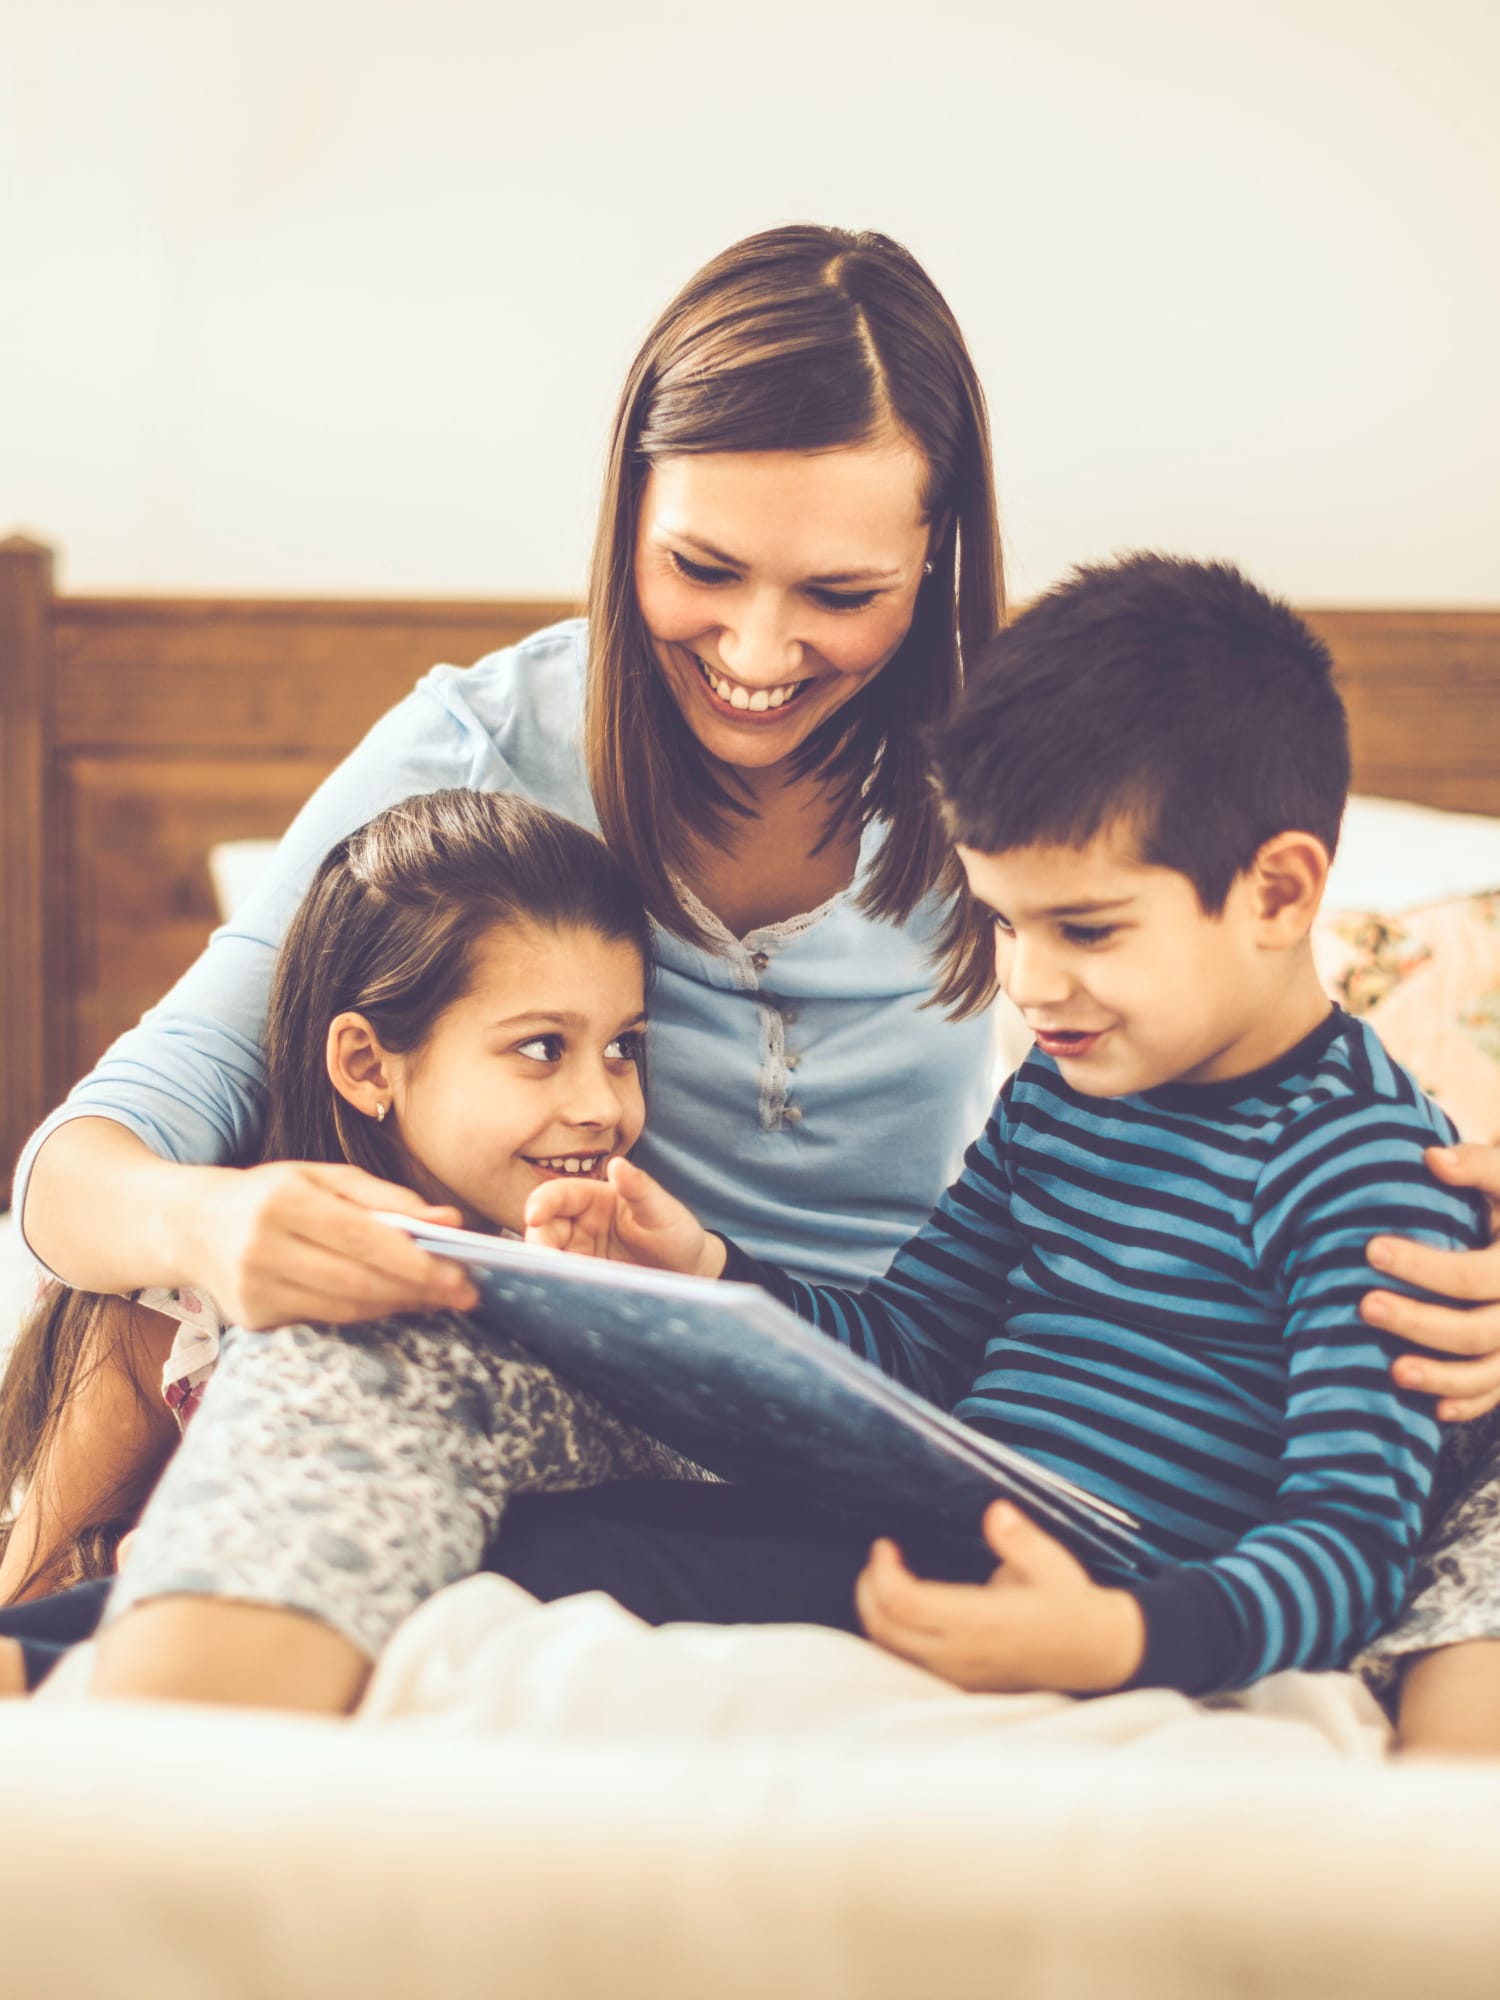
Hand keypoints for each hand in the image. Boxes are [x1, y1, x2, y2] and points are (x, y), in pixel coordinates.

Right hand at [184, 1161, 478, 1329]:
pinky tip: (395, 1305)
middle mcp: (263, 1247)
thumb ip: (389, 1198)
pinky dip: (366, 1314)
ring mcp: (254, 1288)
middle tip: (465, 1294)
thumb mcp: (324, 1177)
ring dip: (399, 1306)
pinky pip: (325, 1320)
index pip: (364, 1238)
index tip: (462, 1275)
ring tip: (438, 1299)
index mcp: (284, 1201)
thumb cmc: (269, 1194)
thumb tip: (450, 1221)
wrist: (189, 1225)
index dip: (416, 1262)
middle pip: (358, 1281)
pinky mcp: (252, 1319)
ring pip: (345, 1308)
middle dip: (418, 1291)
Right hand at [523, 1157, 725, 1278]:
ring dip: (545, 1267)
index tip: (533, 1217)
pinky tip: (564, 1293)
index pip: (557, 1195)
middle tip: (547, 1262)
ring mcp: (579, 1252)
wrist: (689, 1273)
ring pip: (547, 1256)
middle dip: (537, 1242)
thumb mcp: (663, 1211)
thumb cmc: (677, 1234)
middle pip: (543, 1227)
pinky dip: (556, 1284)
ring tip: (557, 1281)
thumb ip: (640, 1188)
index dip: (540, 1203)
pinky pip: (561, 1279)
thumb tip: (618, 1163)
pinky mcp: (583, 1277)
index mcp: (594, 1198)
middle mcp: (580, 1223)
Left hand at [855, 1501, 1144, 1694]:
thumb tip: (995, 1511)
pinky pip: (907, 1665)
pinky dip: (892, 1636)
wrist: (1098, 1656)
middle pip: (886, 1627)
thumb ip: (1020, 1539)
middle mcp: (963, 1653)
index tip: (884, 1545)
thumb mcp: (1053, 1564)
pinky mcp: (962, 1685)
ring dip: (876, 1614)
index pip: (906, 1603)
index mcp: (982, 1621)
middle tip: (879, 1559)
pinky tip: (902, 1611)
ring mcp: (959, 1674)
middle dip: (868, 1589)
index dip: (882, 1573)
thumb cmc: (1071, 1604)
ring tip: (884, 1580)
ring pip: (890, 1651)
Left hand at [1364, 1144, 1499, 1421]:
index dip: (1425, 1268)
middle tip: (1365, 1306)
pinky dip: (1467, 1403)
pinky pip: (1495, 1393)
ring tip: (1392, 1371)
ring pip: (1488, 1373)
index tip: (1371, 1249)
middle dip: (1420, 1323)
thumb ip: (1477, 1165)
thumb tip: (1431, 1158)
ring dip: (1441, 1377)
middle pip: (1477, 1330)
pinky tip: (1433, 1410)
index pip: (1476, 1275)